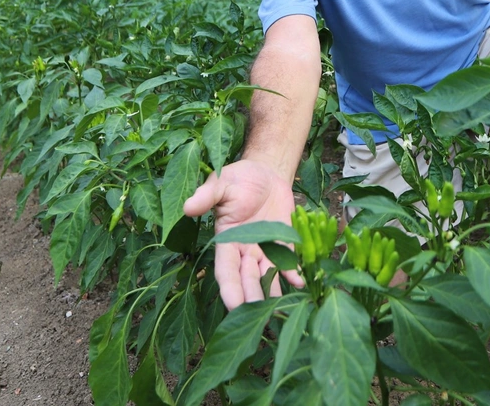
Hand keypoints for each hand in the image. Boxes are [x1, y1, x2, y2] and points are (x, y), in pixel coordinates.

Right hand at [183, 159, 304, 309]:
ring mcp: (266, 249)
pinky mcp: (285, 242)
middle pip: (247, 280)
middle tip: (261, 317)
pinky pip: (290, 262)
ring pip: (268, 277)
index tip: (234, 306)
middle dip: (253, 298)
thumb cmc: (238, 178)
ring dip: (274, 292)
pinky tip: (301, 282)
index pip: (225, 270)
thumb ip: (207, 195)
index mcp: (226, 240)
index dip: (229, 288)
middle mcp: (245, 250)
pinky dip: (294, 273)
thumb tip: (188, 207)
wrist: (265, 173)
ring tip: (282, 310)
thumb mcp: (222, 182)